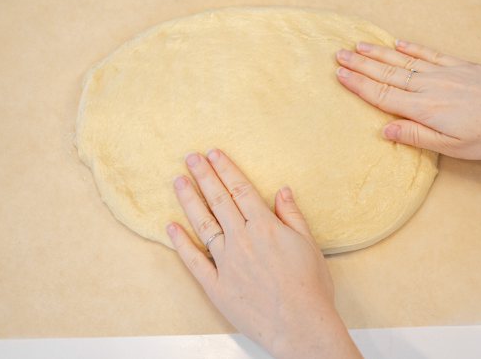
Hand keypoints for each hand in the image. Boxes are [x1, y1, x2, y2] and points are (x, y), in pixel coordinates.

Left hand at [166, 149, 361, 358]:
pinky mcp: (216, 285)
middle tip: (189, 157)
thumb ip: (292, 215)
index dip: (224, 168)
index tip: (212, 154)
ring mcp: (226, 262)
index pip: (239, 189)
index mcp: (264, 227)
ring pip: (202, 224)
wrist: (301, 326)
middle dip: (203, 175)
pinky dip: (181, 243)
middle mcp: (241, 239)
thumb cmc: (310, 287)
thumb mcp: (309, 244)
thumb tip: (282, 190)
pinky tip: (171, 227)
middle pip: (218, 200)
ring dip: (188, 200)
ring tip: (177, 181)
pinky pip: (194, 260)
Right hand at [335, 39, 480, 158]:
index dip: (359, 85)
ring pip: (404, 61)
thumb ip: (417, 136)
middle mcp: (430, 87)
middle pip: (387, 74)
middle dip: (360, 64)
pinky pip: (429, 54)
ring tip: (358, 45)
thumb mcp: (453, 147)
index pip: (383, 95)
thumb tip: (385, 130)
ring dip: (379, 53)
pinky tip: (397, 42)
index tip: (339, 74)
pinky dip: (411, 48)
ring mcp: (445, 73)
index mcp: (425, 109)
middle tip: (338, 54)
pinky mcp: (460, 66)